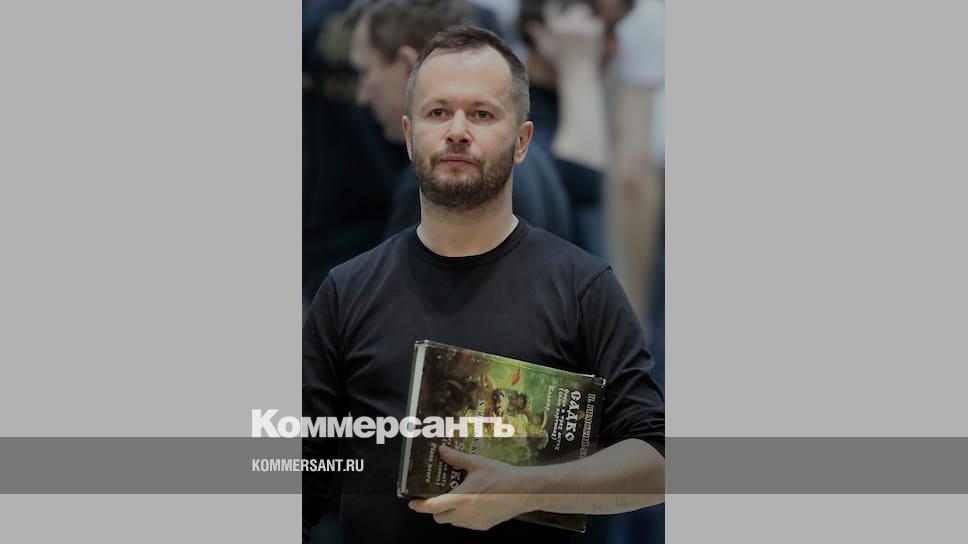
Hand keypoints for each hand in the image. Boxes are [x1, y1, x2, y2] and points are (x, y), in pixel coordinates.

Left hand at [408, 444, 534, 530]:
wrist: (524, 491)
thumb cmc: (501, 476)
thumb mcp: (478, 463)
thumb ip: (457, 458)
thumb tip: (441, 450)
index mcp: (461, 498)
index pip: (432, 507)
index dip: (419, 506)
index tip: (412, 502)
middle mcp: (465, 514)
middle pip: (439, 517)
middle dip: (435, 509)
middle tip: (439, 496)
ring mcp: (474, 523)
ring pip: (453, 522)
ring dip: (450, 513)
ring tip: (458, 498)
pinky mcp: (484, 526)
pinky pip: (466, 524)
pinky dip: (463, 516)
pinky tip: (473, 504)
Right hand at [526, 1, 605, 70]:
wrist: (579, 75)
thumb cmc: (560, 64)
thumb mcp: (546, 50)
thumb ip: (538, 36)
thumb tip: (529, 25)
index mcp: (554, 27)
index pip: (551, 8)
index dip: (555, 9)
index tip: (560, 12)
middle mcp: (567, 25)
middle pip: (574, 9)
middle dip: (576, 15)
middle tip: (578, 29)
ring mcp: (582, 27)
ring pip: (586, 13)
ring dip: (586, 22)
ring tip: (584, 36)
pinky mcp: (595, 30)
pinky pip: (598, 22)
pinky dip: (596, 30)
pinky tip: (592, 43)